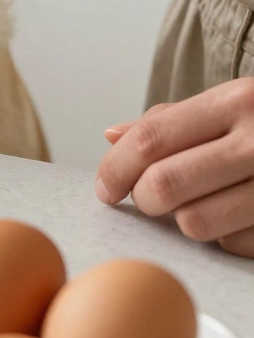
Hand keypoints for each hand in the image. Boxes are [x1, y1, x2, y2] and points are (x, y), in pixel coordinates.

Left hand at [98, 78, 253, 256]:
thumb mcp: (233, 102)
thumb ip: (172, 120)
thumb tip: (112, 136)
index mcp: (237, 100)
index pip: (150, 140)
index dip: (114, 169)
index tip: (105, 188)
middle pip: (164, 186)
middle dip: (143, 200)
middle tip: (147, 200)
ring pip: (196, 224)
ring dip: (185, 221)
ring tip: (199, 204)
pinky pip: (236, 245)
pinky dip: (227, 237)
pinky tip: (239, 216)